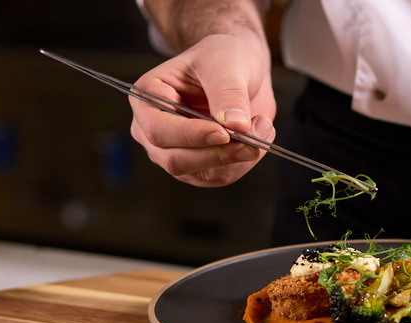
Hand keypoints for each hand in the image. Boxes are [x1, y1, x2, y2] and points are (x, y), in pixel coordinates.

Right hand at [129, 33, 276, 186]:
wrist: (241, 70)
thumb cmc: (223, 58)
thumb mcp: (226, 63)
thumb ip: (228, 93)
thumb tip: (235, 124)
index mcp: (148, 98)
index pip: (159, 130)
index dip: (191, 136)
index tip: (224, 133)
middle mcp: (155, 130)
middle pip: (176, 160)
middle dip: (218, 154)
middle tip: (252, 141)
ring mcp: (176, 152)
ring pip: (202, 173)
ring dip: (237, 157)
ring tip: (262, 127)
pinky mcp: (201, 167)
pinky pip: (222, 177)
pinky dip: (244, 162)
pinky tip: (258, 138)